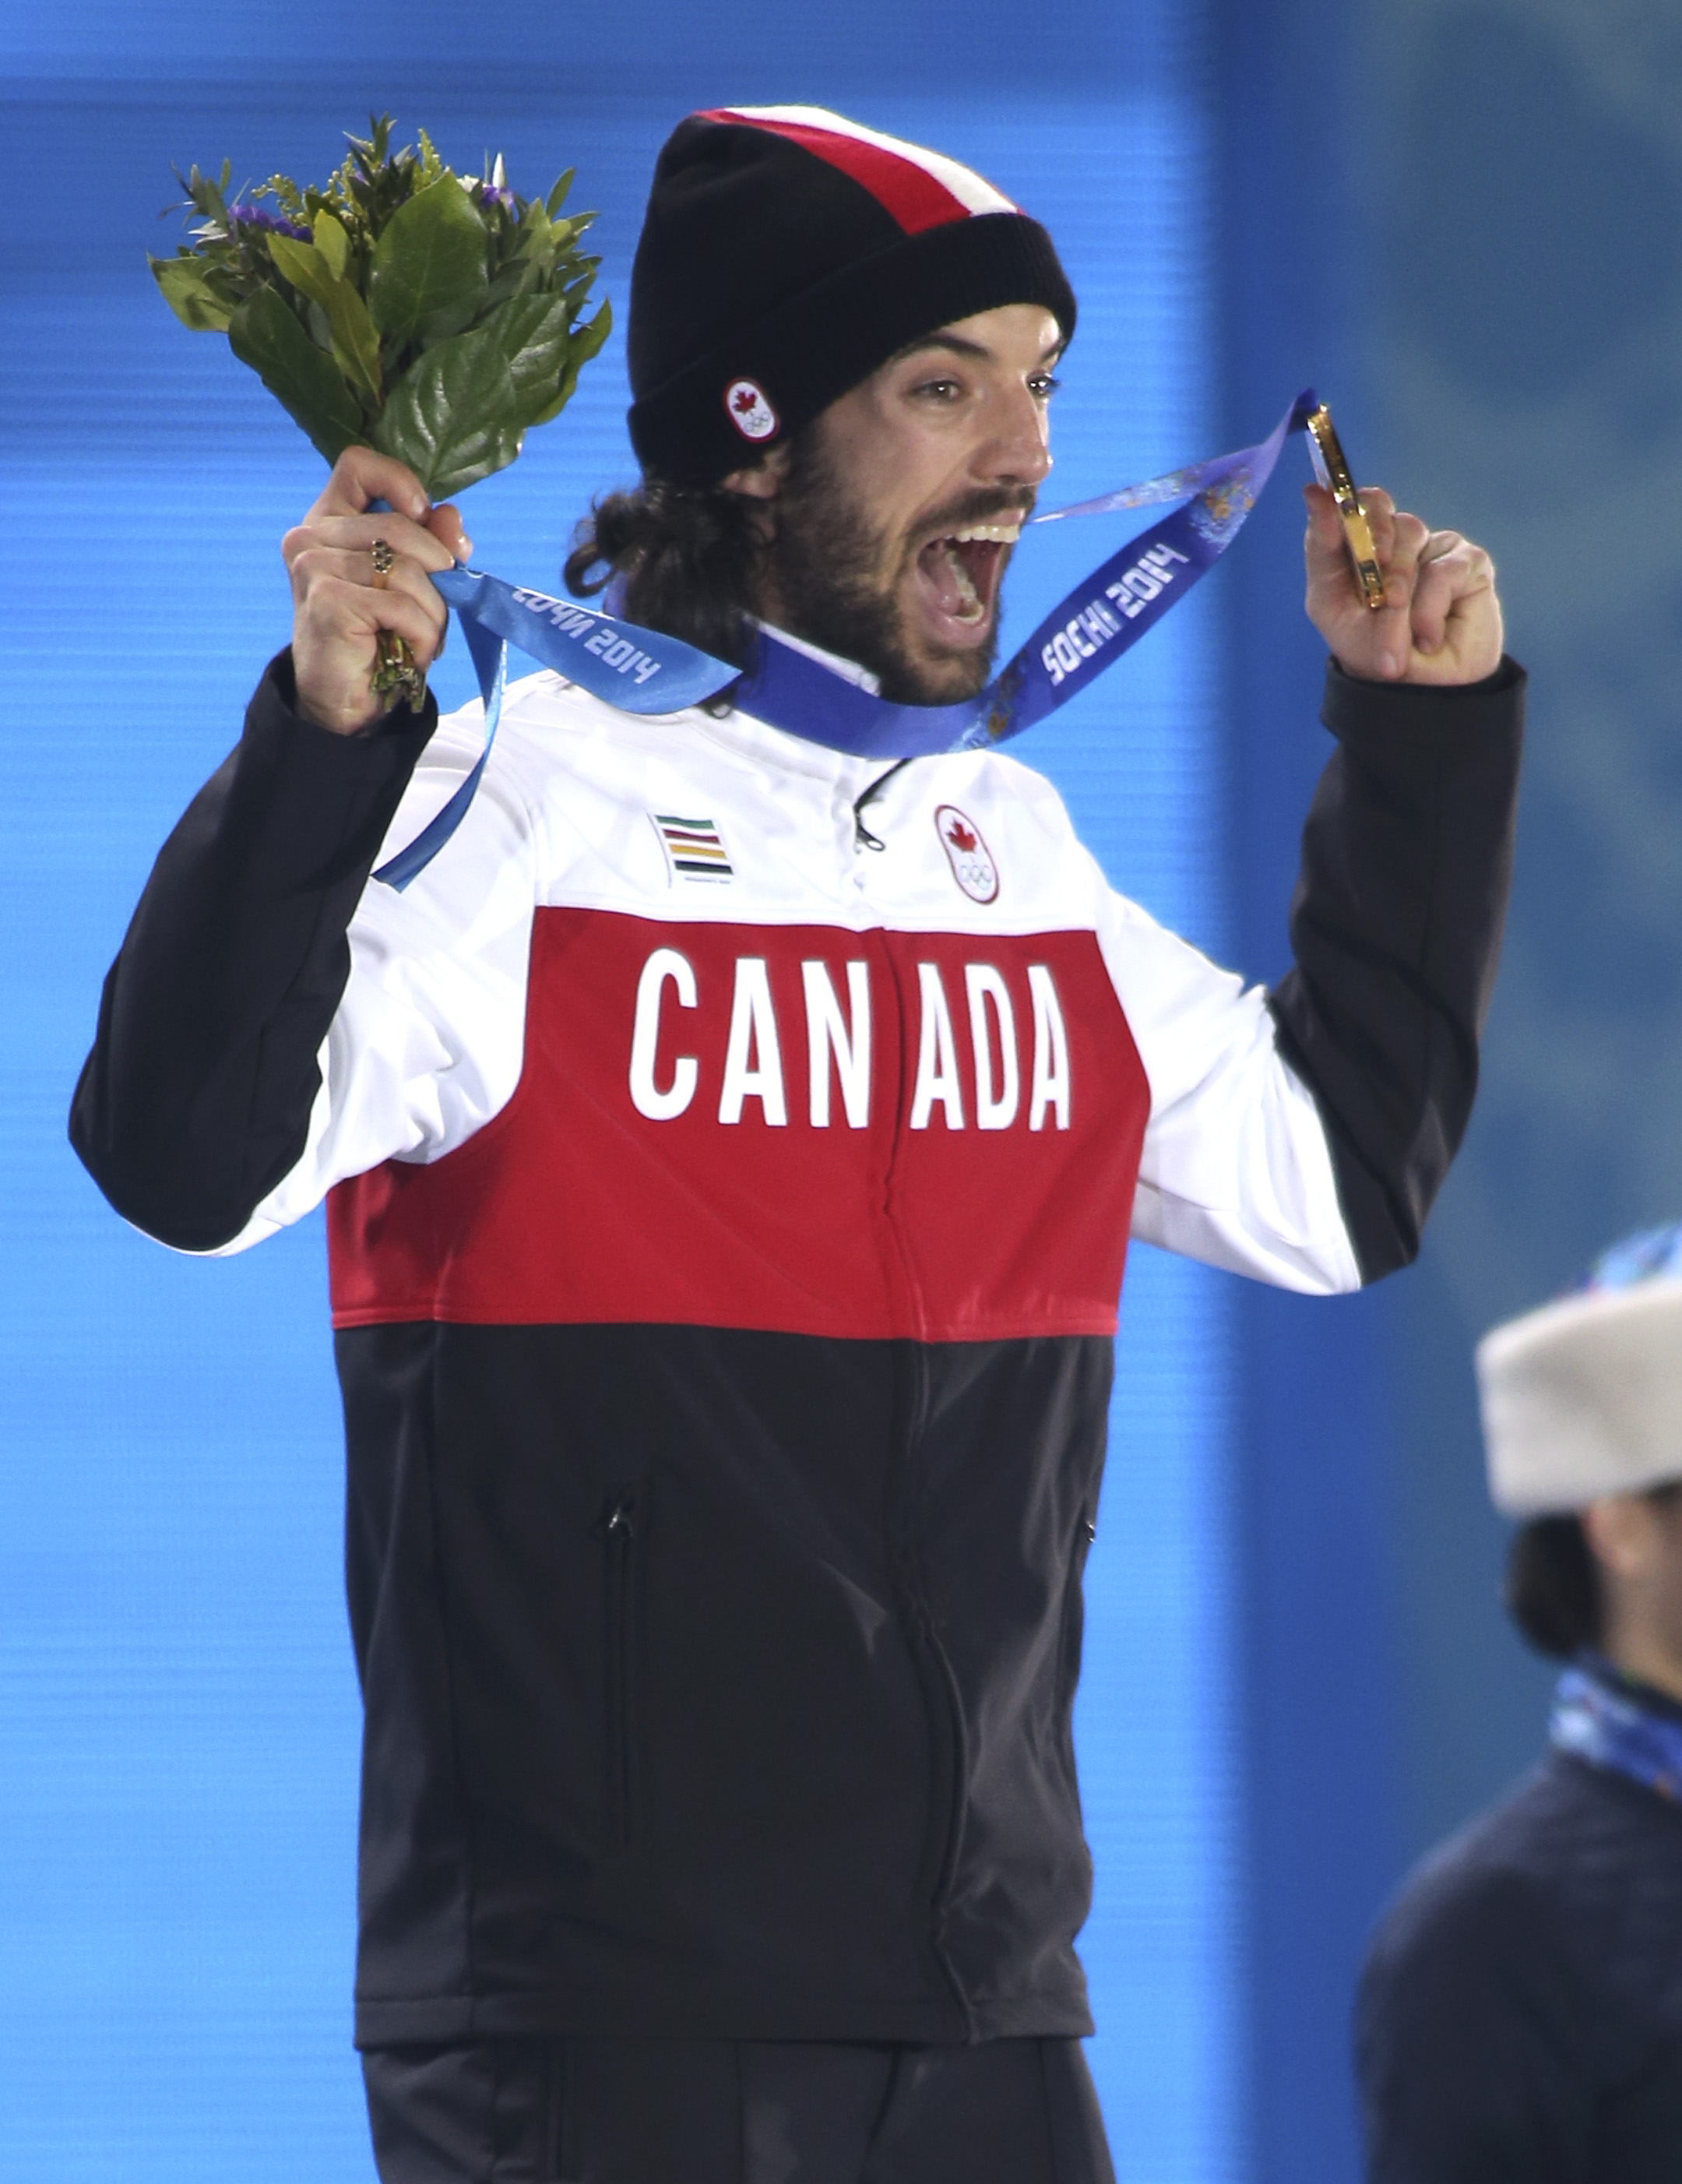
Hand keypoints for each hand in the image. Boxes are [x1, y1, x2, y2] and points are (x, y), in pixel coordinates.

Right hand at [283, 448, 470, 734]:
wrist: (348, 703)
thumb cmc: (381, 638)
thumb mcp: (415, 584)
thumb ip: (433, 544)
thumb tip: (450, 516)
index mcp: (328, 520)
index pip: (358, 465)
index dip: (400, 483)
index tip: (423, 516)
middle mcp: (310, 536)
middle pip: (400, 527)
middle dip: (435, 574)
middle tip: (431, 612)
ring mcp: (313, 566)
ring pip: (408, 571)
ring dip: (431, 614)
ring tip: (416, 638)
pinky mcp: (327, 599)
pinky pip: (403, 605)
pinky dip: (421, 635)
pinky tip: (407, 654)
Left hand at [1303, 483, 1502, 686]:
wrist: (1418, 694)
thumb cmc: (1371, 650)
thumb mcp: (1331, 607)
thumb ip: (1322, 552)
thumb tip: (1315, 494)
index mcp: (1356, 549)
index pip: (1345, 506)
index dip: (1334, 500)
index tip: (1318, 497)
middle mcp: (1393, 542)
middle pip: (1379, 508)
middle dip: (1371, 540)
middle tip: (1371, 584)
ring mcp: (1431, 548)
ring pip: (1409, 536)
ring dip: (1399, 592)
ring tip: (1399, 633)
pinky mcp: (1467, 562)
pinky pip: (1443, 569)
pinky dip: (1429, 610)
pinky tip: (1428, 638)